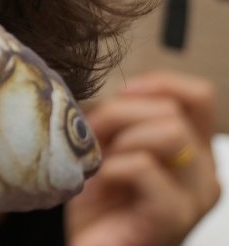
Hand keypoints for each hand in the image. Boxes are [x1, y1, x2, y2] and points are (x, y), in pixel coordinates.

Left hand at [66, 70, 220, 245]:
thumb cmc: (98, 202)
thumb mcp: (112, 146)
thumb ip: (125, 117)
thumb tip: (126, 92)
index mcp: (196, 152)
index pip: (198, 96)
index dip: (158, 85)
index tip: (122, 95)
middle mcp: (205, 174)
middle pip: (172, 111)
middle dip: (120, 116)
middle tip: (95, 141)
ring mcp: (195, 198)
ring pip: (169, 133)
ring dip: (120, 140)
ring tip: (100, 163)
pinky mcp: (174, 218)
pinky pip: (144, 166)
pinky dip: (112, 166)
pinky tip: (100, 182)